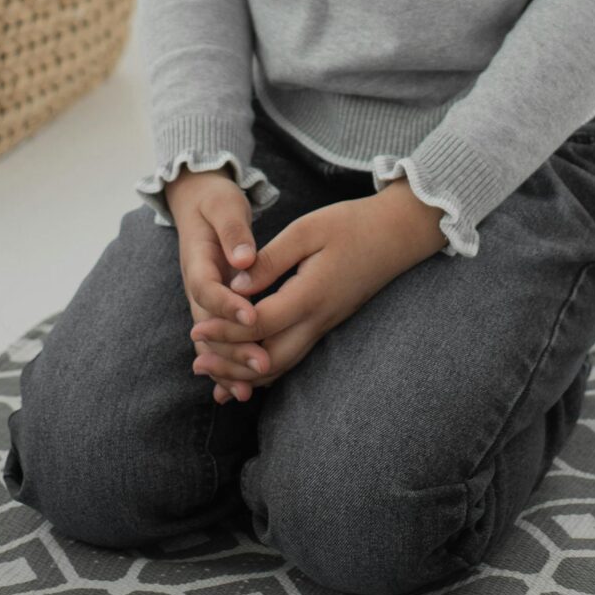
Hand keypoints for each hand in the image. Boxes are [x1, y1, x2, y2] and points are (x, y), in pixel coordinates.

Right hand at [163, 168, 265, 403]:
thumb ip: (233, 230)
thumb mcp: (224, 205)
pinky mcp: (214, 310)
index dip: (228, 306)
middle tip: (263, 364)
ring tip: (251, 389)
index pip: (208, 289)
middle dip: (234, 348)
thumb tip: (243, 259)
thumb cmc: (215, 200)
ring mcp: (203, 301)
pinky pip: (218, 343)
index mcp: (196, 260)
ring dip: (229, 366)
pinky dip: (229, 366)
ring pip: (211, 341)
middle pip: (209, 326)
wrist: (196, 202)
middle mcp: (195, 287)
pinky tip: (246, 389)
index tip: (253, 318)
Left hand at [189, 181, 445, 400]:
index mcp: (312, 295)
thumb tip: (235, 287)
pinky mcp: (326, 323)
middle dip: (231, 364)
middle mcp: (319, 319)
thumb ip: (270, 260)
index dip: (226, 330)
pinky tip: (245, 362)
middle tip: (197, 362)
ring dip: (246, 370)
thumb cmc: (352, 224)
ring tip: (213, 369)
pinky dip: (265, 365)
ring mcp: (325, 325)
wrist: (398, 235)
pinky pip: (293, 355)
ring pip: (282, 364)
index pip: (260, 324)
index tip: (196, 329)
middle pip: (270, 359)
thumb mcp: (307, 230)